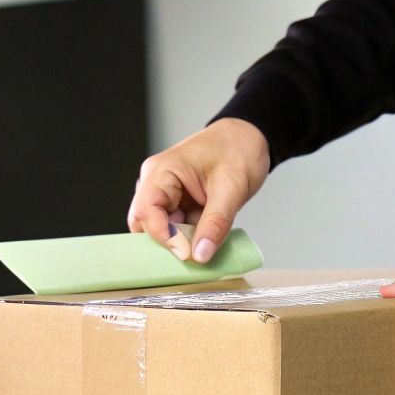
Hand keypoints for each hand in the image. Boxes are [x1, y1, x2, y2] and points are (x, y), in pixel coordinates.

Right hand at [126, 118, 270, 262]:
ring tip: (204, 245)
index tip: (185, 254)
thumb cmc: (238, 149)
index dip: (163, 237)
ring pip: (161, 230)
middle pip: (145, 224)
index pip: (146, 210)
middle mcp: (157, 183)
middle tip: (192, 255)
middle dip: (166, 243)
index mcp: (162, 171)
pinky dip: (190, 239)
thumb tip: (200, 255)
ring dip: (180, 242)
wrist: (250, 138)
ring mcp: (167, 195)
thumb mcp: (231, 187)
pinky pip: (177, 229)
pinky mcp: (179, 205)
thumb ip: (216, 223)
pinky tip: (206, 241)